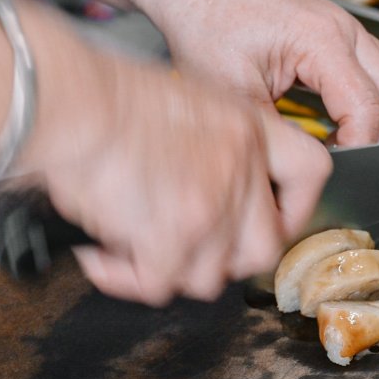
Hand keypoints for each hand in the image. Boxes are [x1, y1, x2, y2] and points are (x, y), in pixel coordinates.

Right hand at [37, 58, 331, 305]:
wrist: (67, 97)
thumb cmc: (108, 93)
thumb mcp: (189, 101)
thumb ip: (218, 145)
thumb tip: (218, 189)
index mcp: (250, 127)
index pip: (311, 173)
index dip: (295, 207)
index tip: (275, 219)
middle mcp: (241, 168)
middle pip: (263, 248)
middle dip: (224, 259)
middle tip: (187, 247)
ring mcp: (211, 207)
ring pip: (210, 278)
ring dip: (170, 270)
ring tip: (133, 245)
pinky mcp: (172, 237)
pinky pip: (159, 285)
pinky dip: (126, 278)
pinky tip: (103, 253)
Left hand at [147, 0, 378, 146]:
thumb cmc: (208, 27)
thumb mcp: (231, 93)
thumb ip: (275, 133)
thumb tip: (305, 168)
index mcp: (321, 40)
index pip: (368, 108)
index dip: (358, 146)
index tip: (331, 165)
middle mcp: (346, 29)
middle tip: (347, 160)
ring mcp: (351, 28)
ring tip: (349, 142)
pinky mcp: (346, 34)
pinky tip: (344, 118)